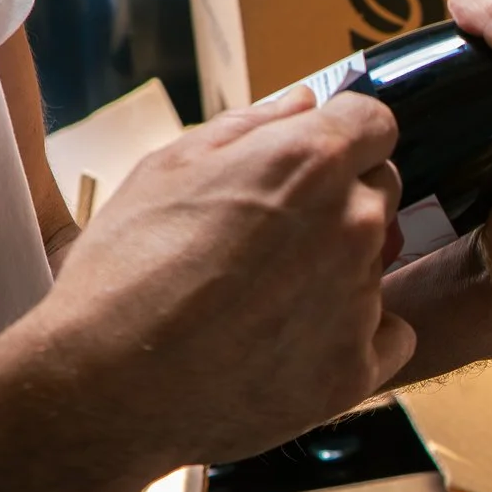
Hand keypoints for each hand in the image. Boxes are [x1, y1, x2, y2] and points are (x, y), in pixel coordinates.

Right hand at [31, 85, 414, 474]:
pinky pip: (386, 337)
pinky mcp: (357, 370)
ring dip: (335, 272)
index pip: (374, 124)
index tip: (313, 160)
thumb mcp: (168, 169)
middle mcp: (353, 225)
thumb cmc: (125, 269)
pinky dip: (352, 337)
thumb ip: (250, 128)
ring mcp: (360, 301)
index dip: (342, 138)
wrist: (105, 386)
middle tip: (269, 239)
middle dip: (338, 203)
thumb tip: (304, 105)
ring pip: (372, 266)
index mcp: (311, 162)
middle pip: (379, 193)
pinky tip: (292, 344)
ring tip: (258, 302)